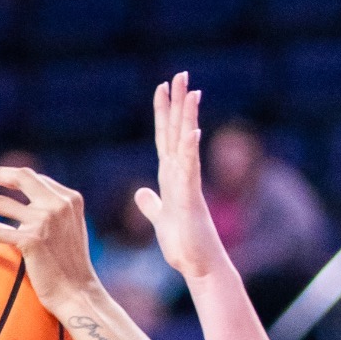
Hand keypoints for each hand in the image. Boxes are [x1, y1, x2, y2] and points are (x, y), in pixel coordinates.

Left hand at [0, 166, 96, 314]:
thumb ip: (54, 215)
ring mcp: (45, 220)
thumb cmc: (72, 271)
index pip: (34, 178)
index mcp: (69, 199)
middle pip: (18, 178)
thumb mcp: (70, 233)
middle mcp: (58, 204)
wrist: (78, 294)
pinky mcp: (32, 240)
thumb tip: (27, 211)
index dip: (10, 174)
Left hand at [134, 72, 233, 281]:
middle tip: (180, 74)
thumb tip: (141, 193)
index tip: (162, 87)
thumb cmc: (183, 244)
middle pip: (177, 131)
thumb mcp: (160, 219)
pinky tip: (192, 130)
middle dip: (178, 103)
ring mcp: (188, 184)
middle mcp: (180, 175)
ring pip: (186, 144)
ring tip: (191, 91)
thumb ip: (152, 204)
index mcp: (171, 177)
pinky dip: (190, 150)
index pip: (165, 137)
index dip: (163, 112)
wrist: (199, 266)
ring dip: (188, 117)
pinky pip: (190, 170)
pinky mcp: (190, 199)